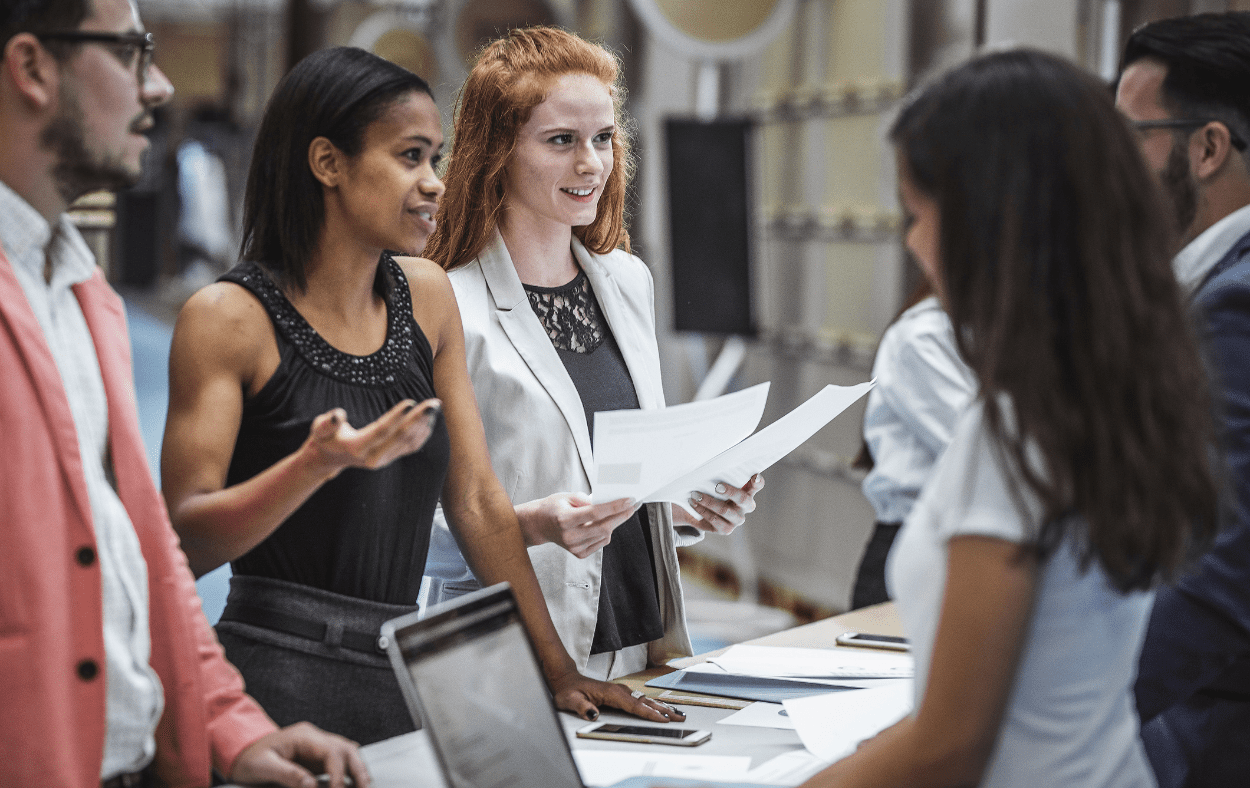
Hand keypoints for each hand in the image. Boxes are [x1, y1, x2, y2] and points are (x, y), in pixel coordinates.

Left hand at [229, 722, 369, 787]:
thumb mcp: (262, 767)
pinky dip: (348, 770)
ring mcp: (316, 745)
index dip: (339, 774)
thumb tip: (312, 785)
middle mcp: (314, 738)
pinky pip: (339, 760)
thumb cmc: (248, 757)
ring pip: (347, 752)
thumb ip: (289, 774)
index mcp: (303, 737)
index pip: (332, 752)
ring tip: (363, 786)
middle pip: (347, 748)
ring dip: (357, 769)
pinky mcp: (316, 756)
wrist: (239, 749)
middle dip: (358, 769)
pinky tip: (352, 782)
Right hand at [303, 398, 439, 478]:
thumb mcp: (319, 428)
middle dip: (419, 419)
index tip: (411, 402)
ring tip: (435, 406)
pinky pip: (411, 447)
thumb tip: (338, 415)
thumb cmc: (325, 438)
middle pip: (401, 437)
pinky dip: (423, 433)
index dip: (396, 417)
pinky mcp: (391, 458)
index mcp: (357, 448)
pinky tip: (430, 419)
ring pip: (410, 443)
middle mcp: (373, 458)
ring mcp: (384, 460)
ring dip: (424, 424)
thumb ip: (326, 423)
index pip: (381, 431)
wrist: (329, 458)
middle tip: (434, 403)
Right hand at [515, 493, 635, 556]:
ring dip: (614, 523)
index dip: (614, 507)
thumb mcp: (566, 496)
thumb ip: (585, 499)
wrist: (539, 525)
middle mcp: (569, 536)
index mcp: (565, 519)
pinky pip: (601, 542)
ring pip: (605, 536)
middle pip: (604, 527)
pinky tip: (602, 524)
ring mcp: (574, 547)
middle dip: (621, 516)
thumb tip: (605, 503)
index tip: (629, 500)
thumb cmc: (553, 507)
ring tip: (616, 513)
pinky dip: (605, 532)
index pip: (595, 513)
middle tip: (632, 506)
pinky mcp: (579, 554)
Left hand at [548, 668, 685, 723]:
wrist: (566, 679)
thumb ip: (581, 707)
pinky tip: (661, 709)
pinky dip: (653, 705)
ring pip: (645, 701)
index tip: (663, 720)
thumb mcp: (570, 700)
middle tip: (679, 718)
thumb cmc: (568, 691)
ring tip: (677, 714)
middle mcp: (619, 690)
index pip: (634, 706)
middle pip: (645, 702)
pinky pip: (641, 700)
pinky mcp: (621, 694)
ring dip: (662, 707)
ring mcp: (621, 691)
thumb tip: (592, 714)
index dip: (649, 714)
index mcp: (611, 693)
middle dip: (663, 710)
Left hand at [676, 474, 764, 534]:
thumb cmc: (710, 491)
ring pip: (725, 510)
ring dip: (708, 501)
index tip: (755, 476)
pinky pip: (714, 520)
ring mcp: (737, 520)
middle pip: (743, 499)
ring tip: (695, 494)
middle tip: (717, 486)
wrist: (699, 511)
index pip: (757, 486)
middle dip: (730, 492)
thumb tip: (711, 466)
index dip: (758, 482)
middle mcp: (745, 507)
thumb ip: (720, 476)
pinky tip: (693, 503)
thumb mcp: (716, 482)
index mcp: (747, 492)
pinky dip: (702, 510)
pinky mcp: (726, 530)